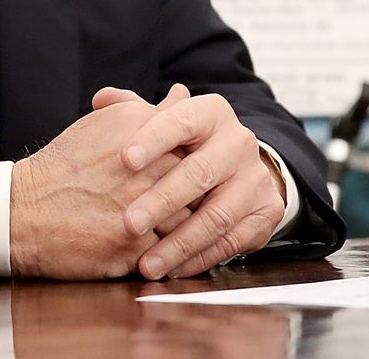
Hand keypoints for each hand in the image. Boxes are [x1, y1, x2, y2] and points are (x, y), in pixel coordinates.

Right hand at [9, 99, 185, 278]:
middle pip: (198, 182)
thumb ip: (149, 111)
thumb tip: (182, 95)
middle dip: (198, 193)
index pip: (195, 143)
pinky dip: (170, 252)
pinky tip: (163, 247)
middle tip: (194, 200)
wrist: (21, 211)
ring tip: (177, 225)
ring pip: (190, 220)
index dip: (198, 160)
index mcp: (141, 132)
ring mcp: (140, 210)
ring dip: (188, 225)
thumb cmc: (64, 166)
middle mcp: (144, 168)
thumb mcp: (106, 124)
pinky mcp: (131, 248)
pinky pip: (169, 252)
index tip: (194, 169)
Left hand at [116, 87, 287, 279]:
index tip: (124, 160)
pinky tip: (172, 269)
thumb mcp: (165, 125)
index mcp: (212, 113)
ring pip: (217, 215)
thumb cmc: (187, 147)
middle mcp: (239, 142)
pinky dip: (198, 259)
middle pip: (200, 172)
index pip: (182, 120)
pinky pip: (231, 241)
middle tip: (130, 223)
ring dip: (179, 243)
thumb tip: (102, 99)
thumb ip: (134, 112)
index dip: (153, 139)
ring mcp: (256, 178)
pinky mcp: (266, 212)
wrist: (238, 171)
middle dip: (162, 200)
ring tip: (147, 263)